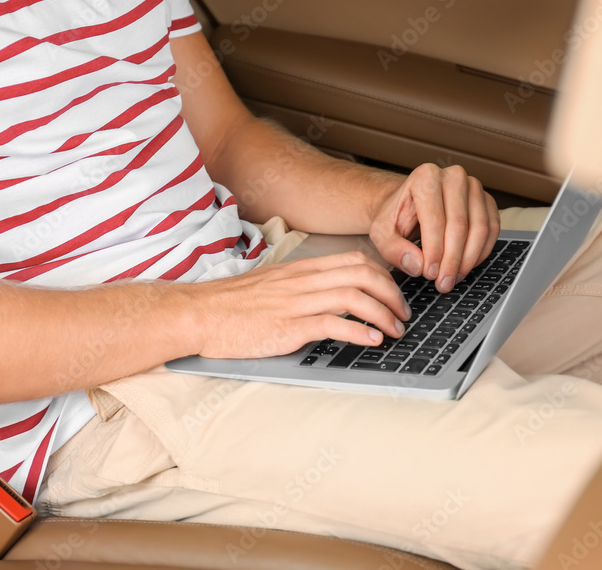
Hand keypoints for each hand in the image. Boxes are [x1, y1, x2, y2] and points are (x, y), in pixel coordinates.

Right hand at [195, 251, 411, 357]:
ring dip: (383, 314)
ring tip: (394, 331)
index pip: (353, 260)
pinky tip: (371, 341)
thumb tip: (326, 298)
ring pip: (354, 296)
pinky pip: (333, 324)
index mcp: (299, 269)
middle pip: (362, 273)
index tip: (393, 294)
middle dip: (392, 294)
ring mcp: (295, 302)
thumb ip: (298, 287)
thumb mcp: (269, 285)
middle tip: (403, 314)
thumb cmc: (230, 305)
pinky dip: (359, 332)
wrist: (198, 314)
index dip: (383, 276)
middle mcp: (301, 280)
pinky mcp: (287, 327)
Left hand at [368, 164, 499, 292]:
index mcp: (425, 177)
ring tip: (453, 278)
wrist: (408, 204)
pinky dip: (480, 253)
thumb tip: (417, 265)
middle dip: (452, 260)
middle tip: (443, 283)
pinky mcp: (487, 200)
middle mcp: (453, 176)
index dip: (434, 251)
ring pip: (480, 229)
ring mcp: (473, 187)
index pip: (435, 219)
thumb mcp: (382, 232)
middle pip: (460, 225)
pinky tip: (465, 266)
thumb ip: (393, 249)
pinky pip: (492, 230)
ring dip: (468, 260)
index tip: (430, 274)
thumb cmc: (395, 217)